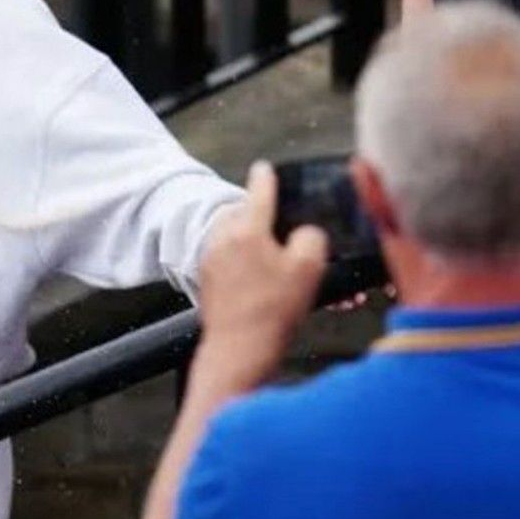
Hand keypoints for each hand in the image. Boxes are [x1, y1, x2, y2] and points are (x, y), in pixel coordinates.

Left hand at [192, 164, 328, 392]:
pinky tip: (258, 284)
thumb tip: (305, 234)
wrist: (238, 350)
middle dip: (261, 218)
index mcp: (248, 229)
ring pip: (234, 238)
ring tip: (273, 263)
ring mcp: (211, 260)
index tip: (266, 168)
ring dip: (250, 242)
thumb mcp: (308, 270)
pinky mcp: (207, 282)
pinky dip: (242, 263)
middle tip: (281, 234)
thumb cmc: (272, 311)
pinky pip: (227, 260)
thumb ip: (311, 239)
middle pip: (244, 214)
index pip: (259, 190)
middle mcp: (224, 239)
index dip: (267, 177)